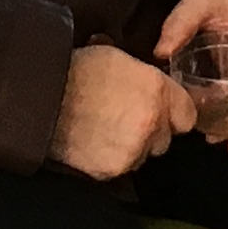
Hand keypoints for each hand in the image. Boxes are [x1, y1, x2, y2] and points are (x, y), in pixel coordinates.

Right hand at [51, 42, 193, 177]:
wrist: (41, 97)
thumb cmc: (75, 70)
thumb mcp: (119, 58)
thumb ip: (146, 78)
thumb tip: (155, 89)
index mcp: (157, 89)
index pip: (187, 115)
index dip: (172, 115)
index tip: (158, 113)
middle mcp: (152, 121)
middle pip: (165, 138)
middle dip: (150, 133)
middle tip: (122, 120)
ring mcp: (134, 148)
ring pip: (142, 156)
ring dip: (131, 148)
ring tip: (103, 131)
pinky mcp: (113, 169)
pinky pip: (121, 168)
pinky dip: (110, 160)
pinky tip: (93, 143)